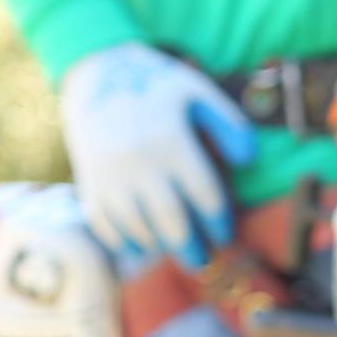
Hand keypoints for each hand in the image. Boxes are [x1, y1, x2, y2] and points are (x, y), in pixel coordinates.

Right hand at [57, 42, 256, 271]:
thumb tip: (248, 159)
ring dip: (158, 246)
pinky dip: (121, 241)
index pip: (204, 196)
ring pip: (136, 225)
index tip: (224, 236)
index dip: (219, 223)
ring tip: (175, 252)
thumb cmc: (160, 89)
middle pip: (171, 219)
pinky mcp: (89, 179)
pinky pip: (103, 221)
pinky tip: (140, 248)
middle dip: (191, 248)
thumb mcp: (199, 93)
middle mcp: (139, 161)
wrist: (98, 74)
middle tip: (203, 261)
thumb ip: (229, 124)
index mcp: (172, 142)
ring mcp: (110, 172)